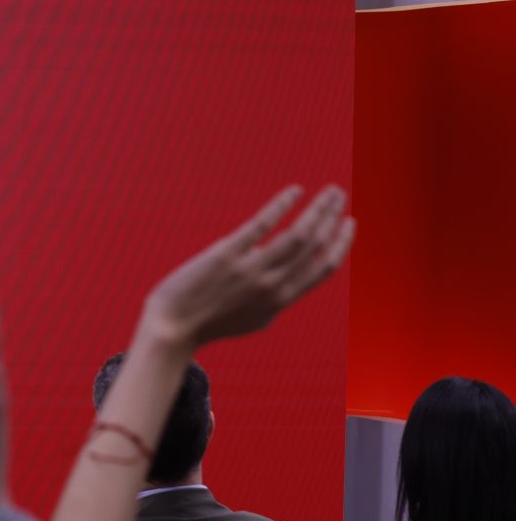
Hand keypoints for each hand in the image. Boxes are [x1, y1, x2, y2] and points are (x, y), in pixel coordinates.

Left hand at [139, 185, 354, 352]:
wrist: (172, 329)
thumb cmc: (208, 323)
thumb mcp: (251, 319)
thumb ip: (273, 300)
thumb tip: (285, 280)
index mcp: (280, 300)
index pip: (324, 268)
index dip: (341, 243)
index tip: (349, 223)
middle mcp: (271, 286)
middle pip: (315, 245)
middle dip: (332, 217)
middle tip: (338, 195)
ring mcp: (250, 270)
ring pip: (299, 234)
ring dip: (319, 208)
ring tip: (329, 191)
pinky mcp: (226, 256)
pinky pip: (262, 224)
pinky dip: (282, 205)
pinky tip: (294, 191)